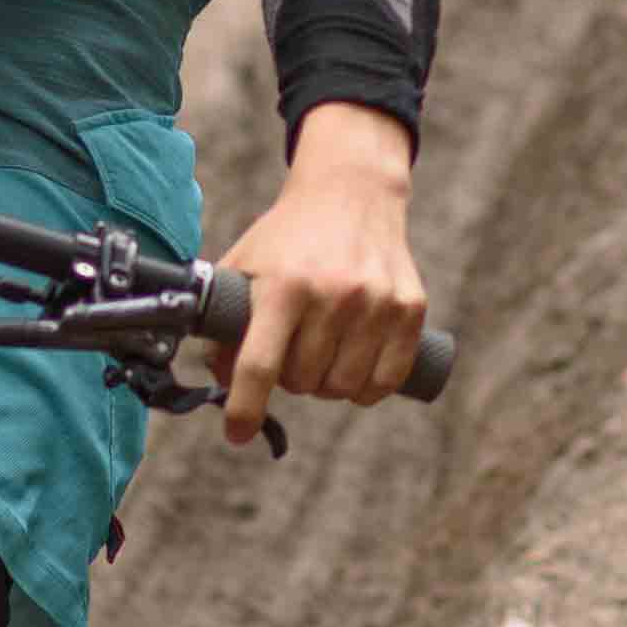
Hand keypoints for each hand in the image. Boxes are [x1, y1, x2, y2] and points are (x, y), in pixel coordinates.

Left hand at [217, 103, 423, 447]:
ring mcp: (376, 302)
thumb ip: (223, 321)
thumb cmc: (287, 237)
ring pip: (343, 388)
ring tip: (321, 354)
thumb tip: (217, 382)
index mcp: (284, 284)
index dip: (245, 408)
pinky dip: (366, 388)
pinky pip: (385, 380)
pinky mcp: (410, 308)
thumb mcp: (244, 266)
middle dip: (289, 379)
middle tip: (291, 351)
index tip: (236, 434)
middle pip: (302, 382)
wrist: (350, 192)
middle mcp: (333, 293)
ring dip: (327, 384)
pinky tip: (355, 368)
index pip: (260, 365)